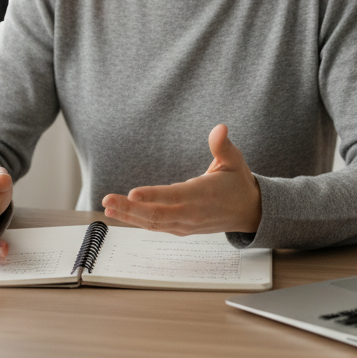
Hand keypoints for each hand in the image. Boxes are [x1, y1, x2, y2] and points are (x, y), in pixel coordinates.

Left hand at [101, 124, 261, 235]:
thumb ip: (223, 146)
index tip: (132, 193)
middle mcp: (191, 213)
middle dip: (129, 208)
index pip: (174, 196)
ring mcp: (185, 224)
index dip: (153, 196)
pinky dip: (137, 221)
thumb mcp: (235, 161)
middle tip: (107, 199)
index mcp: (203, 195)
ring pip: (153, 223)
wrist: (249, 212)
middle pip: (156, 215)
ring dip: (128, 216)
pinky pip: (156, 226)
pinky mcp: (181, 229)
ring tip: (107, 206)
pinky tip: (121, 213)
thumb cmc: (238, 184)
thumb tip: (220, 128)